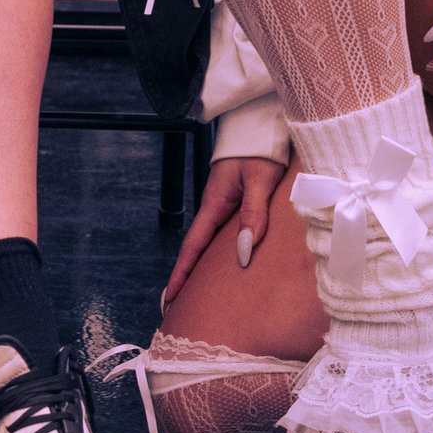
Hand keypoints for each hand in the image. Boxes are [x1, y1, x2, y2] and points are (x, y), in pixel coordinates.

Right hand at [162, 152, 287, 304]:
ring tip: (198, 296)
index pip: (194, 246)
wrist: (261, 123)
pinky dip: (218, 254)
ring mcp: (224, 205)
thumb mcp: (260, 180)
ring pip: (210, 243)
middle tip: (177, 309)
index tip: (170, 299)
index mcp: (215, 203)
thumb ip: (253, 213)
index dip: (182, 274)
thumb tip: (243, 252)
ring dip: (202, 268)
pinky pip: (223, 234)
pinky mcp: (236, 202)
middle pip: (197, 249)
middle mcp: (215, 207)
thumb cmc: (261, 149)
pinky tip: (226, 266)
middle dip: (186, 278)